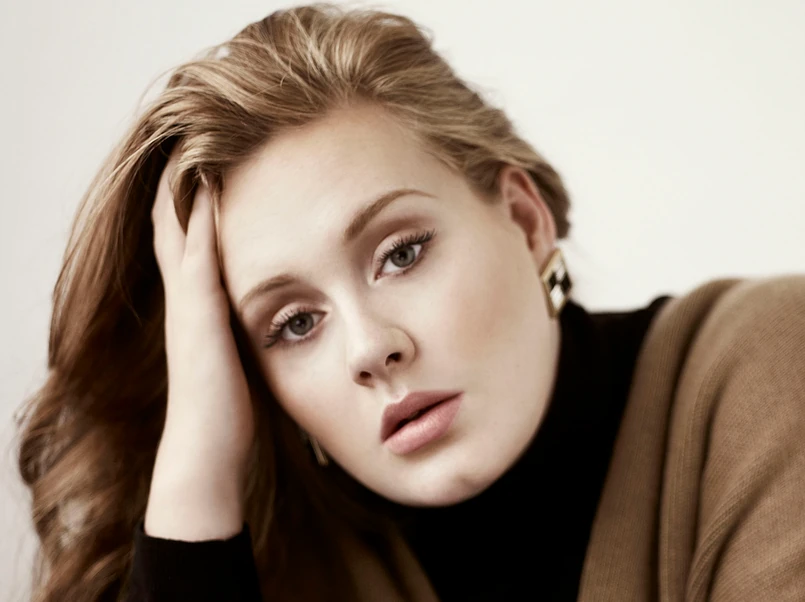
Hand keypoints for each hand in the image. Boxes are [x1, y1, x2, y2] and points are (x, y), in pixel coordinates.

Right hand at [144, 148, 254, 540]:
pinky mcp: (199, 316)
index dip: (188, 209)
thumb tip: (271, 322)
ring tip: (192, 145)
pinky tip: (209, 186)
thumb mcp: (236, 361)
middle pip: (172, 229)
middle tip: (184, 142)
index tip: (199, 170)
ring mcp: (188, 306)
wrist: (207, 450)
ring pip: (178, 232)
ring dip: (185, 189)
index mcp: (196, 310)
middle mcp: (185, 301)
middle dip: (176, 187)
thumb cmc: (227, 413)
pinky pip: (198, 256)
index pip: (186, 247)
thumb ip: (241, 335)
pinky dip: (201, 220)